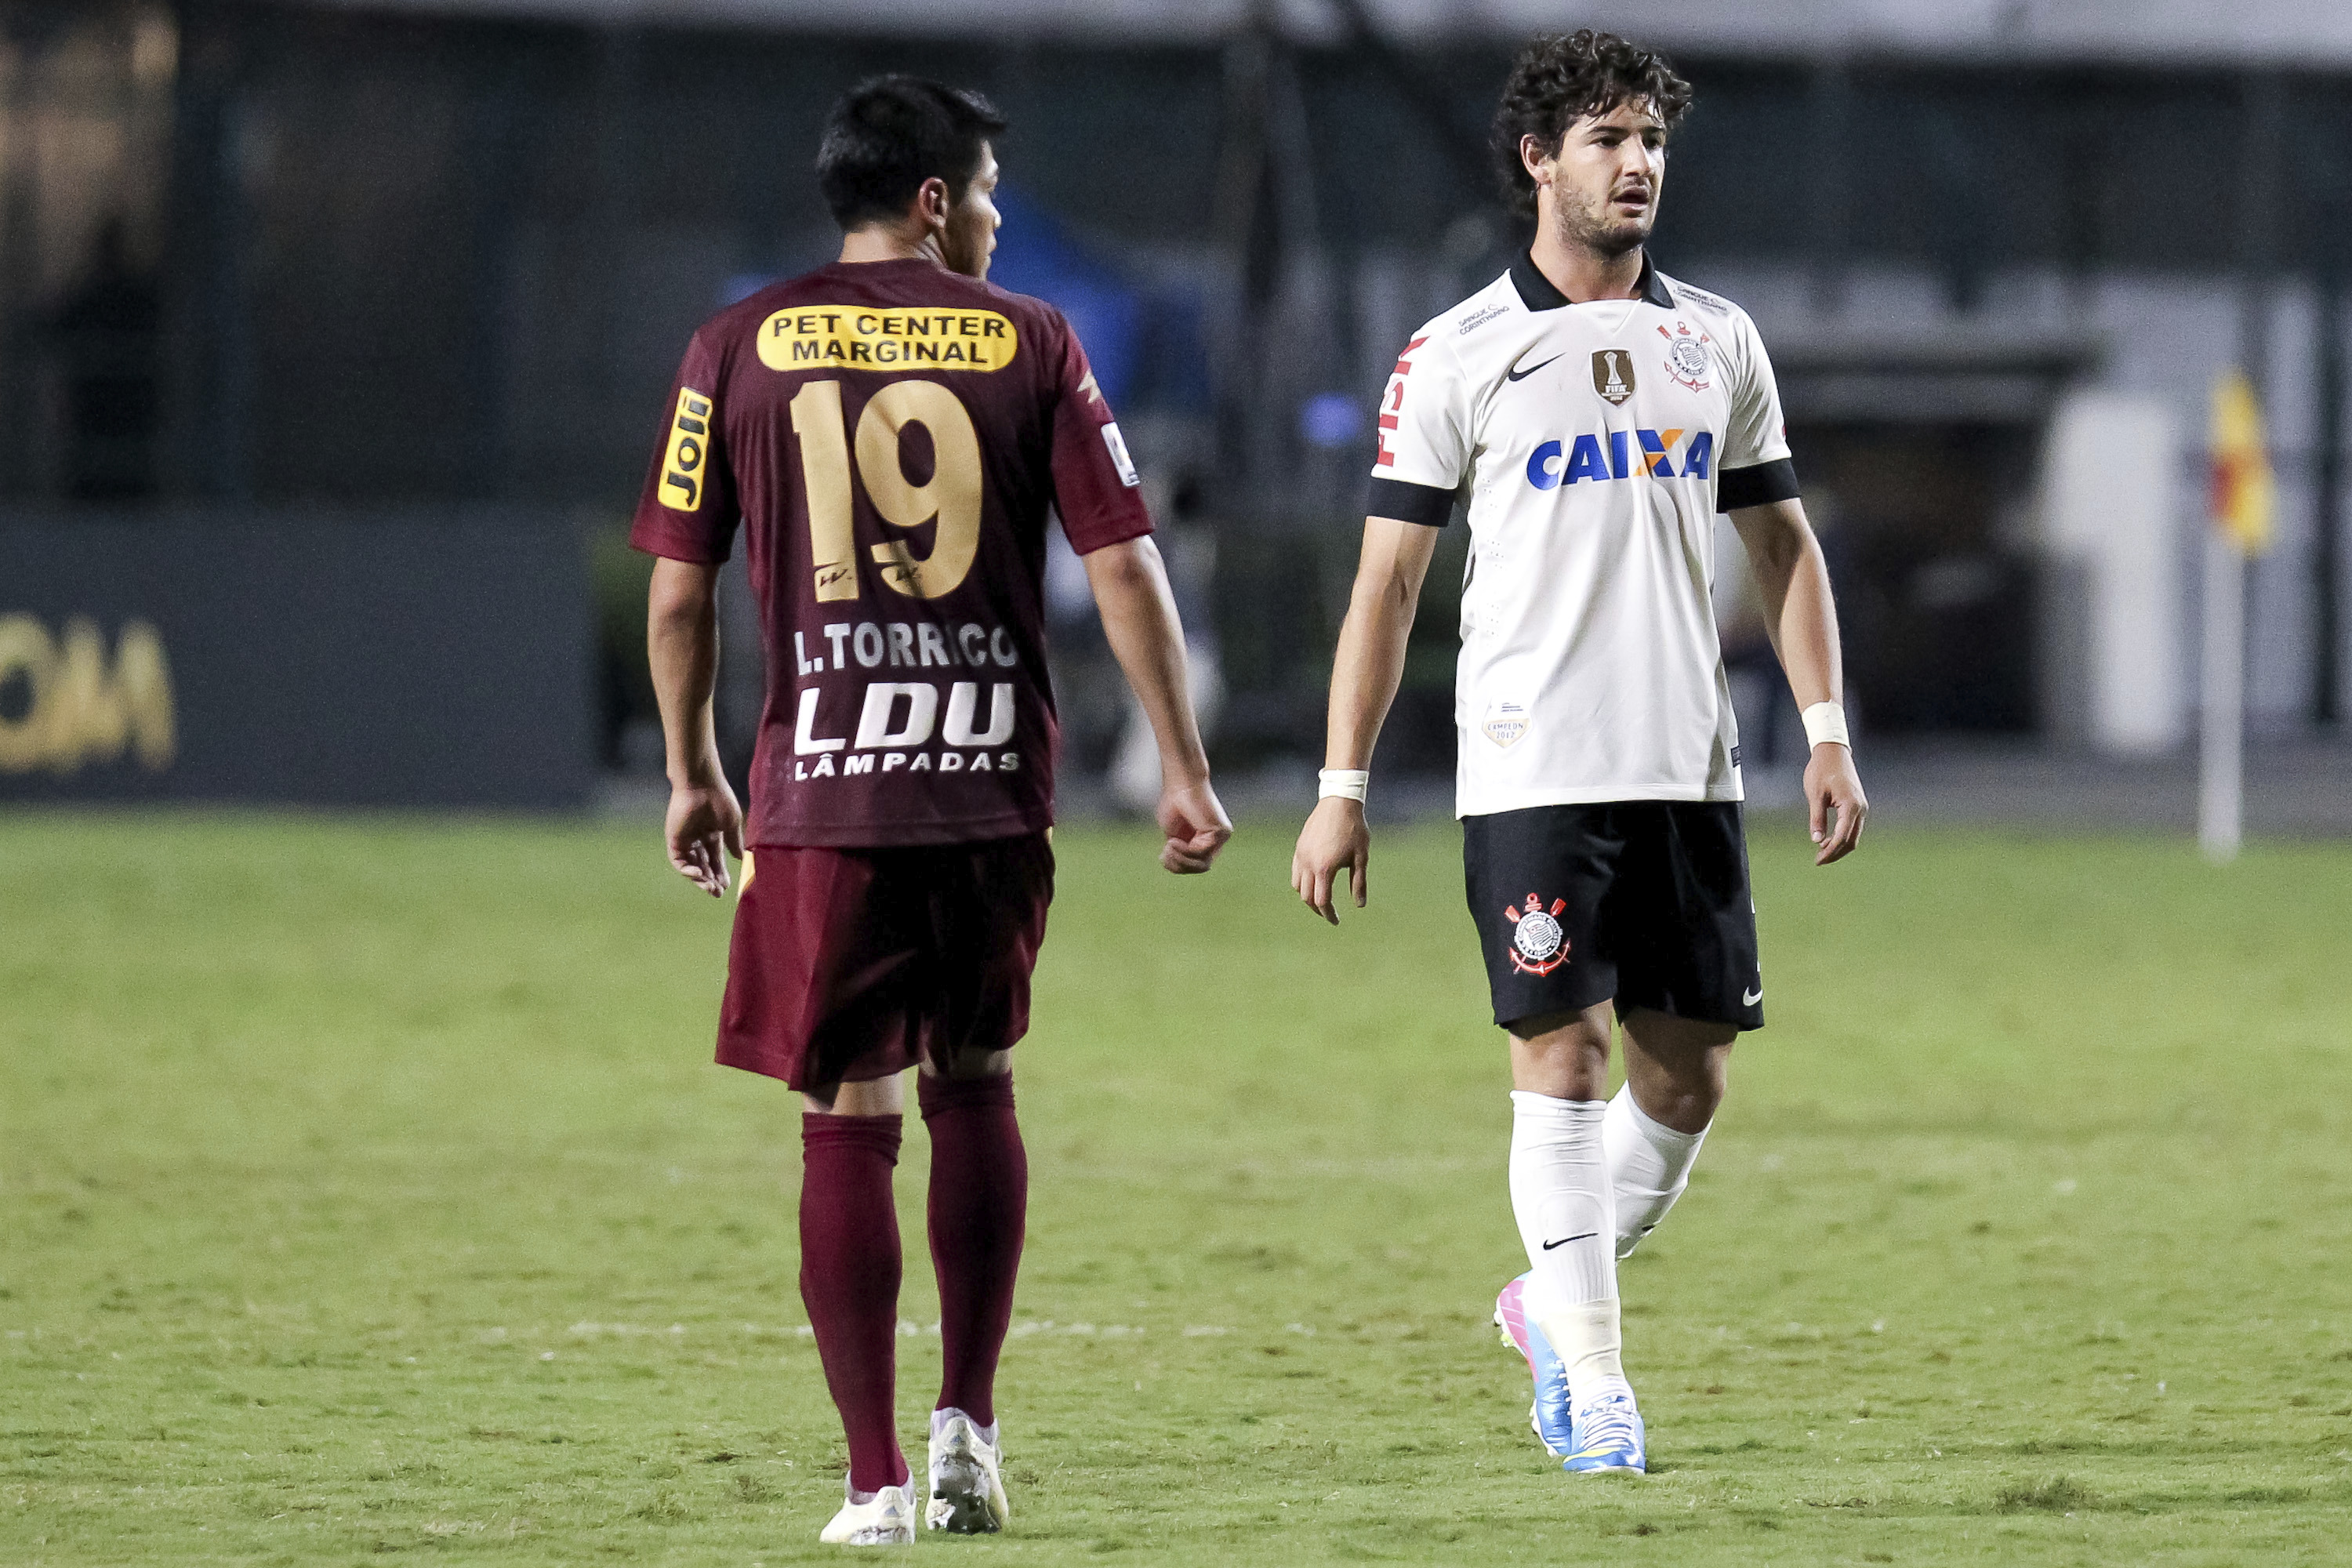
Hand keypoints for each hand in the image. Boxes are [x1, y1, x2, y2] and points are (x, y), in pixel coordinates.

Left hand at [665, 776, 744, 895]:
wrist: (701, 784)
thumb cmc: (719, 799)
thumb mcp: (731, 824)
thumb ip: (734, 842)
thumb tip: (740, 858)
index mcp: (713, 834)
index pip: (716, 859)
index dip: (721, 873)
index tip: (727, 886)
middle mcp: (698, 839)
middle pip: (704, 866)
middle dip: (711, 880)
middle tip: (718, 893)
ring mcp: (685, 840)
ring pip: (691, 867)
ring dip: (701, 879)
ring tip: (711, 887)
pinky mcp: (674, 839)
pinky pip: (679, 862)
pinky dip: (687, 871)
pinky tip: (699, 875)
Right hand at [1157, 775, 1231, 873]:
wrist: (1181, 783)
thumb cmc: (1175, 802)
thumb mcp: (1173, 834)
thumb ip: (1179, 850)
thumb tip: (1178, 866)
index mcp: (1204, 841)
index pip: (1195, 866)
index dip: (1177, 866)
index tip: (1163, 855)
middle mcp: (1216, 840)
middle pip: (1201, 868)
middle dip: (1179, 865)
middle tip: (1165, 852)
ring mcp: (1221, 837)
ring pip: (1203, 865)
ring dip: (1181, 859)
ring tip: (1169, 844)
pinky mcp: (1220, 832)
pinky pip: (1202, 854)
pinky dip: (1185, 851)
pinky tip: (1174, 841)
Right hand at [1291, 796, 1369, 924]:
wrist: (1339, 802)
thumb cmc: (1354, 829)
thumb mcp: (1361, 857)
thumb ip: (1358, 882)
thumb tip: (1359, 905)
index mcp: (1324, 868)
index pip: (1322, 901)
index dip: (1329, 914)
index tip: (1336, 921)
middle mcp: (1308, 864)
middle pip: (1307, 897)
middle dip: (1318, 909)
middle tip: (1330, 914)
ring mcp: (1301, 855)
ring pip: (1298, 886)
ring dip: (1308, 897)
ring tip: (1321, 899)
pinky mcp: (1299, 848)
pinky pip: (1295, 872)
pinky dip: (1302, 883)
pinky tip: (1314, 882)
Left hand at [1804, 743, 1867, 864]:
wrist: (1833, 752)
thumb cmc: (1822, 770)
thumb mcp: (1815, 794)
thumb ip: (1817, 818)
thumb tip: (1816, 840)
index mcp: (1851, 805)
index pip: (1842, 836)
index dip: (1831, 851)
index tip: (1818, 860)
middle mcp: (1860, 808)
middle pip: (1851, 840)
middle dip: (1836, 852)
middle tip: (1818, 860)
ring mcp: (1861, 807)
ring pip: (1853, 835)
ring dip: (1838, 846)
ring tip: (1820, 852)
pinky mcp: (1857, 805)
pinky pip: (1852, 827)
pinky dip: (1841, 836)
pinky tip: (1826, 840)